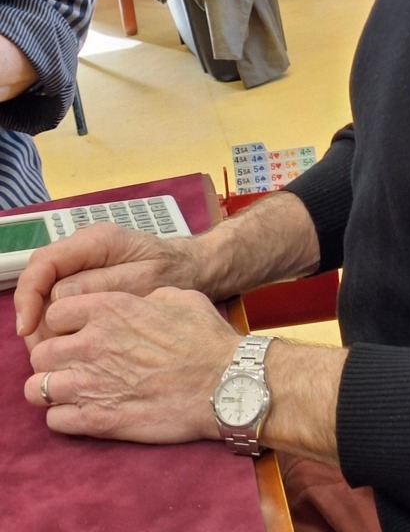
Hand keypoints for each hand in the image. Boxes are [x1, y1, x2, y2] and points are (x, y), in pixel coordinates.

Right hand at [15, 222, 203, 347]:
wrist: (194, 269)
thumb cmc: (175, 272)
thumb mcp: (146, 280)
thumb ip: (104, 285)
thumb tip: (61, 295)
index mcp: (97, 241)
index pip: (44, 263)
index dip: (29, 295)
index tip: (27, 327)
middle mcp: (84, 249)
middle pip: (39, 280)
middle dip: (35, 316)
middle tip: (43, 352)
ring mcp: (84, 264)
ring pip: (45, 294)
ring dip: (44, 325)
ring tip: (58, 354)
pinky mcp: (87, 281)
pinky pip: (60, 302)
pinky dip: (58, 326)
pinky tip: (69, 346)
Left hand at [24, 287, 236, 443]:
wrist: (224, 384)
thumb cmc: (207, 340)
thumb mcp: (179, 297)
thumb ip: (145, 297)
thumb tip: (137, 303)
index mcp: (111, 309)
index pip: (55, 313)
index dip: (64, 323)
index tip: (76, 332)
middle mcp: (93, 344)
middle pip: (40, 352)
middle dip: (54, 359)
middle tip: (74, 364)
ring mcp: (92, 384)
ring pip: (36, 389)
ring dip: (53, 389)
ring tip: (74, 391)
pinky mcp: (99, 420)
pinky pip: (54, 421)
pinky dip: (64, 418)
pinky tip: (84, 412)